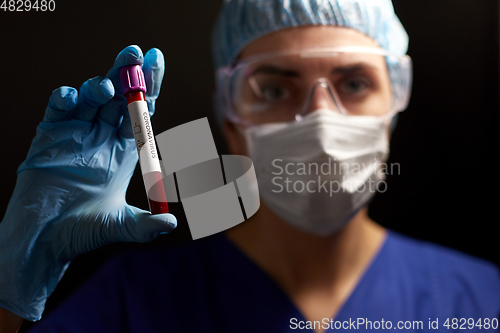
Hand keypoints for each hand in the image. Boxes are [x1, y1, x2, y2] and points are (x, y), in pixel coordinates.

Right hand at [0, 45, 175, 320]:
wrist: (41, 241)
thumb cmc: (81, 234)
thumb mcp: (119, 226)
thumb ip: (145, 225)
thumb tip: (172, 223)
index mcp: (125, 152)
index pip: (142, 112)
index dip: (151, 87)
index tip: (157, 60)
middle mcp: (103, 139)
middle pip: (120, 98)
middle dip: (128, 74)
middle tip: (135, 52)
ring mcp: (76, 135)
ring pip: (91, 99)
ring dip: (100, 87)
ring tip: (106, 87)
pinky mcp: (50, 138)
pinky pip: (58, 111)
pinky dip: (64, 100)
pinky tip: (71, 97)